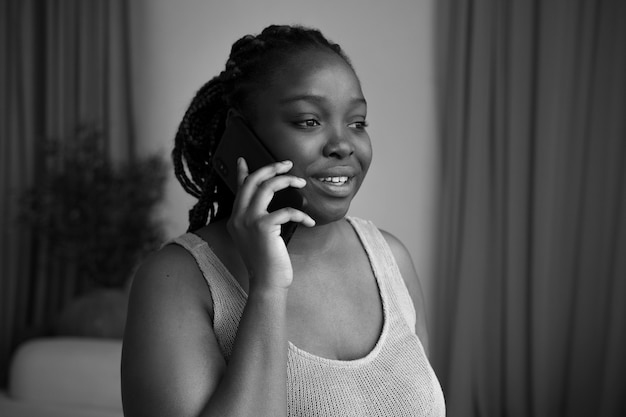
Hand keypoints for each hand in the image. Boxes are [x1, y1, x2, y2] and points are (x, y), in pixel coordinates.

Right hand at [227, 158, 314, 290]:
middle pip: (253, 180)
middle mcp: (238, 217)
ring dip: (287, 180)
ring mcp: (249, 221)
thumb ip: (259, 220)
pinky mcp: (263, 227)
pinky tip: (309, 221)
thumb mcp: (259, 238)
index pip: (239, 188)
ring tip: (301, 182)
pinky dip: (301, 214)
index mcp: (236, 218)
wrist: (267, 283)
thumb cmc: (267, 262)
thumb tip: (271, 206)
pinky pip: (286, 210)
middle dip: (272, 167)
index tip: (243, 159)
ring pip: (267, 187)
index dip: (242, 172)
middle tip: (288, 164)